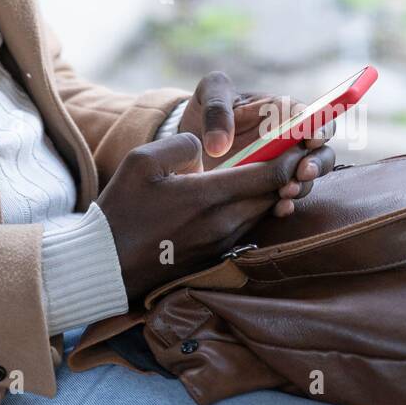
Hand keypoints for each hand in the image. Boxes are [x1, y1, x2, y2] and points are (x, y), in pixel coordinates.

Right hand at [97, 131, 316, 303]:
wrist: (106, 265)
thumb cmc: (121, 210)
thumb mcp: (142, 161)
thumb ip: (181, 143)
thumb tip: (204, 145)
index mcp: (209, 195)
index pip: (269, 174)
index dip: (290, 154)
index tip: (299, 139)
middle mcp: (224, 223)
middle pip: (274, 195)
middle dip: (287, 172)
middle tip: (294, 151)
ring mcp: (222, 244)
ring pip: (263, 213)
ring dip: (272, 193)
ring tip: (274, 172)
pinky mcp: (216, 257)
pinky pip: (247, 228)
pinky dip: (254, 210)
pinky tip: (245, 198)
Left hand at [179, 72, 335, 217]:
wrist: (188, 137)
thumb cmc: (206, 107)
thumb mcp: (210, 92)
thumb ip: (216, 109)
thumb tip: (218, 146)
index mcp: (281, 111)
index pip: (312, 117)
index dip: (319, 127)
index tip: (311, 139)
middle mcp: (287, 141)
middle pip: (319, 152)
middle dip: (317, 163)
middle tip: (303, 171)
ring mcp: (278, 167)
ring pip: (306, 179)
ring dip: (301, 186)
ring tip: (286, 191)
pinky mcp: (265, 189)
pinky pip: (284, 200)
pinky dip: (285, 205)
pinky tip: (279, 208)